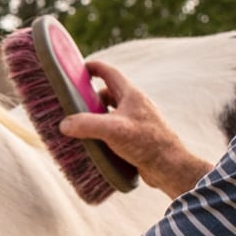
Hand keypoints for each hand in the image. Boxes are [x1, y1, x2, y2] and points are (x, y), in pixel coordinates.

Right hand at [60, 60, 210, 198]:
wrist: (170, 167)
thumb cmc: (146, 143)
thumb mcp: (112, 130)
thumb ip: (86, 124)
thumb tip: (65, 124)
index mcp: (132, 95)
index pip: (110, 73)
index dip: (94, 68)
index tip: (80, 68)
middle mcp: (136, 106)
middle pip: (109, 94)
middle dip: (91, 97)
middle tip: (74, 104)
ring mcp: (138, 122)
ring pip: (113, 113)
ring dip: (98, 117)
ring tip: (82, 126)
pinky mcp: (139, 138)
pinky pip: (118, 130)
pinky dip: (106, 132)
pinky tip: (98, 144)